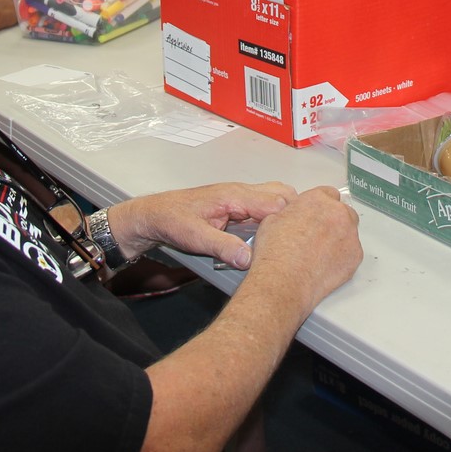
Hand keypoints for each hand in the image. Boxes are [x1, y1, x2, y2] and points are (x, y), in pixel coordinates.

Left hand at [113, 182, 298, 267]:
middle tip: (295, 238)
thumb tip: (248, 260)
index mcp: (234, 195)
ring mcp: (241, 197)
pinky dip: (274, 216)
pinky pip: (265, 205)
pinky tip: (273, 235)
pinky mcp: (238, 205)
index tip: (293, 240)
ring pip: (276, 198)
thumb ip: (222, 247)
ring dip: (284, 214)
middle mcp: (241, 192)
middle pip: (283, 195)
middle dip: (293, 214)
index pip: (276, 203)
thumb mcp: (195, 237)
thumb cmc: (173, 220)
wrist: (156, 214)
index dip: (288, 221)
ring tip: (287, 237)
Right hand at [247, 186, 361, 306]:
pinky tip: (325, 264)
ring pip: (349, 231)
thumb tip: (292, 216)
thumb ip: (290, 212)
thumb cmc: (276, 254)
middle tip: (318, 235)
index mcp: (317, 200)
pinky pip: (352, 252)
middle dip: (333, 220)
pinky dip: (342, 256)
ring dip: (339, 238)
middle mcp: (337, 214)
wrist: (284, 280)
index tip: (318, 214)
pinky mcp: (355, 256)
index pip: (328, 193)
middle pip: (343, 211)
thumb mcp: (272, 219)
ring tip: (320, 253)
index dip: (321, 205)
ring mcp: (350, 235)